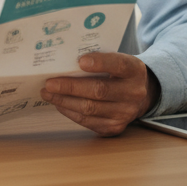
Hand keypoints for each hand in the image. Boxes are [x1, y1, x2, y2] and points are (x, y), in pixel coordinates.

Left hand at [40, 52, 159, 136]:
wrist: (139, 96)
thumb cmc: (119, 73)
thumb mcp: (116, 60)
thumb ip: (98, 58)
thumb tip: (65, 61)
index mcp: (134, 70)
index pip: (118, 64)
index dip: (100, 63)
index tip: (80, 61)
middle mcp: (133, 93)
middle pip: (99, 90)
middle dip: (70, 87)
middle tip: (49, 83)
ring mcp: (125, 113)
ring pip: (90, 108)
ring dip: (64, 101)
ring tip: (47, 93)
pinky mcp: (115, 127)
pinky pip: (88, 121)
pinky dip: (70, 111)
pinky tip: (59, 103)